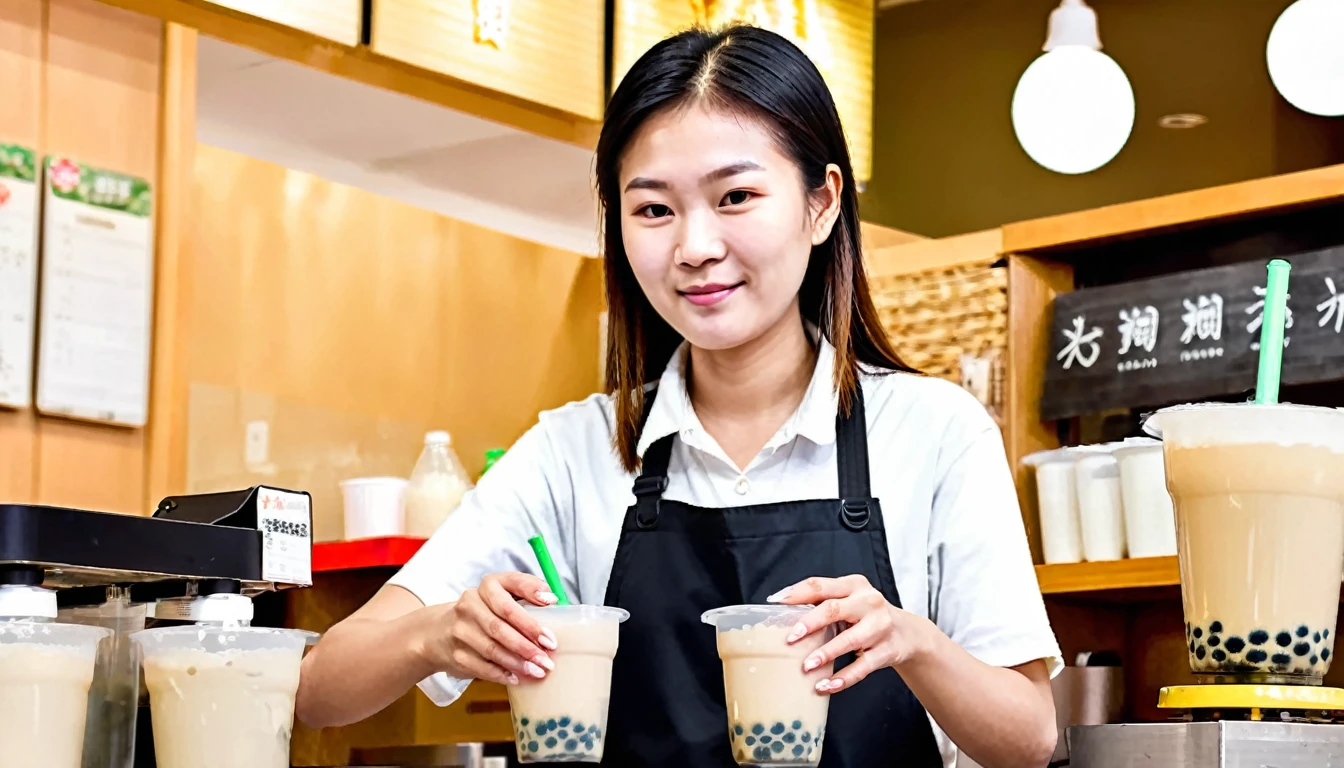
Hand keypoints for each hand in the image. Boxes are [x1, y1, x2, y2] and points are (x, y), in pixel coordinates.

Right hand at [422, 572, 559, 686]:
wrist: (438, 632)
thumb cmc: (484, 612)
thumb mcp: (503, 595)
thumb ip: (527, 593)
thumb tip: (553, 600)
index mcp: (488, 585)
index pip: (511, 586)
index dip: (532, 599)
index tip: (551, 612)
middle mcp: (471, 604)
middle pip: (501, 624)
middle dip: (527, 643)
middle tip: (548, 657)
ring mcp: (460, 630)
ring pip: (492, 649)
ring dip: (518, 662)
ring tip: (538, 670)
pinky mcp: (456, 654)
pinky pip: (482, 667)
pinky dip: (502, 674)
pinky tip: (517, 678)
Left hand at [768, 575, 935, 694]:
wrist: (907, 633)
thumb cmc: (866, 615)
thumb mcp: (849, 600)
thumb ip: (822, 602)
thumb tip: (782, 611)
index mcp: (853, 585)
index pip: (820, 585)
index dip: (796, 593)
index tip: (775, 603)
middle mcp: (868, 601)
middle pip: (834, 609)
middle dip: (810, 624)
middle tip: (790, 638)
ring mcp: (880, 626)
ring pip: (849, 640)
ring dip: (826, 654)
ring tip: (806, 666)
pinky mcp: (887, 650)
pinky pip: (862, 666)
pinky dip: (843, 678)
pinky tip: (826, 686)